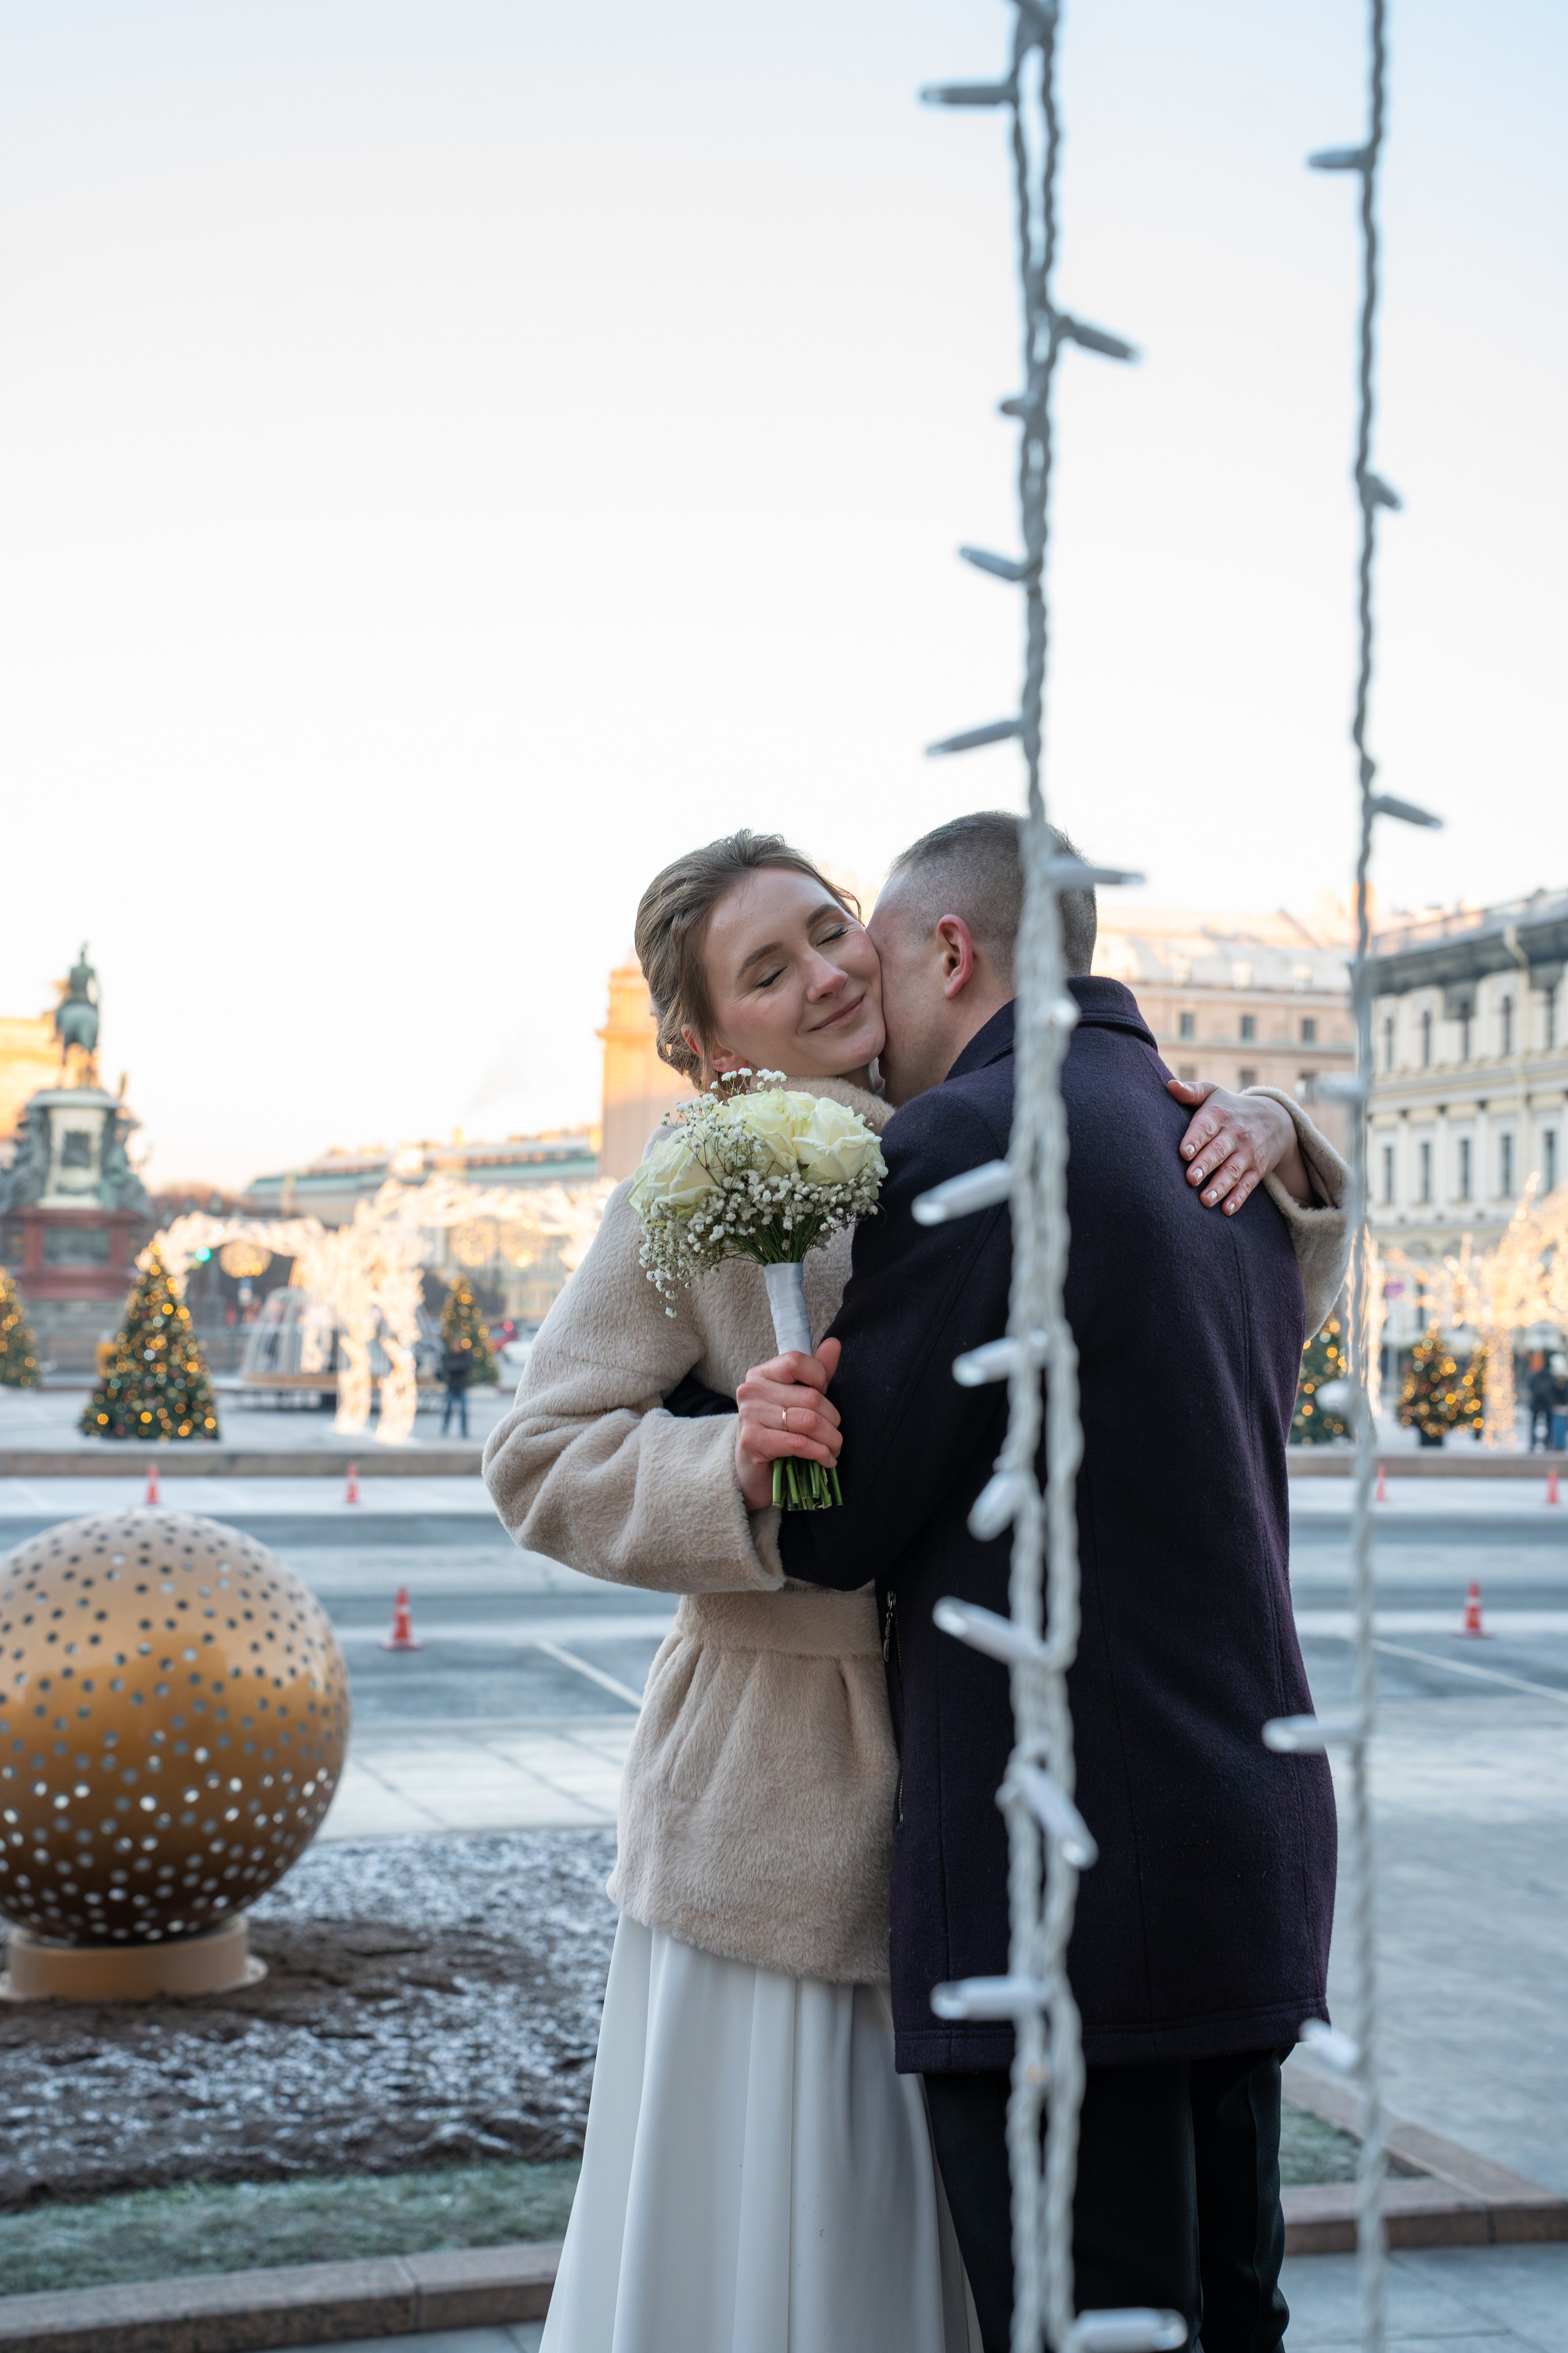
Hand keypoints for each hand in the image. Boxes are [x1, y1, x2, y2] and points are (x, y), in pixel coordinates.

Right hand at [734, 1338, 842, 1510]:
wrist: (754, 1471)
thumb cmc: (779, 1432)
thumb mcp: (799, 1399)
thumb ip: (817, 1372)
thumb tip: (834, 1343)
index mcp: (761, 1374)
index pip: (797, 1361)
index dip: (820, 1379)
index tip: (824, 1397)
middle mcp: (751, 1390)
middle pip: (810, 1397)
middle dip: (833, 1420)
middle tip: (836, 1436)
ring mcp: (749, 1415)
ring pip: (809, 1421)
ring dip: (830, 1440)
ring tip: (834, 1449)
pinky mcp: (752, 1441)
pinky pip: (799, 1443)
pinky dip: (819, 1453)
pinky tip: (826, 1460)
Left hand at [1166, 1079, 1313, 1212]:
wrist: (1276, 1119)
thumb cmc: (1230, 1107)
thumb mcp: (1213, 1094)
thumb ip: (1192, 1092)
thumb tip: (1170, 1086)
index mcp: (1219, 1114)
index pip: (1206, 1126)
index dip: (1195, 1139)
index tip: (1184, 1152)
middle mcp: (1235, 1134)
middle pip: (1219, 1151)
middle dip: (1205, 1165)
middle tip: (1191, 1179)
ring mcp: (1248, 1152)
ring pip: (1233, 1170)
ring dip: (1220, 1186)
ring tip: (1205, 1200)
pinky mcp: (1257, 1169)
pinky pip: (1248, 1184)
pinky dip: (1238, 1198)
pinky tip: (1227, 1210)